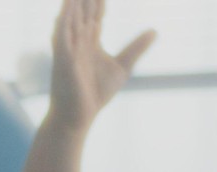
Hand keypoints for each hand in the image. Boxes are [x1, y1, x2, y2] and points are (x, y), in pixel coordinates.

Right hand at [44, 0, 153, 131]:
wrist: (78, 117)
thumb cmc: (95, 94)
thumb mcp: (123, 67)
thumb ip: (137, 48)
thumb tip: (155, 30)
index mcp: (91, 43)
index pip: (96, 16)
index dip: (99, 2)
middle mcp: (78, 42)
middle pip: (83, 13)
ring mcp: (69, 49)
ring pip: (71, 19)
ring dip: (74, 3)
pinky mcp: (63, 59)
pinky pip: (61, 35)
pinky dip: (63, 20)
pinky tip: (67, 6)